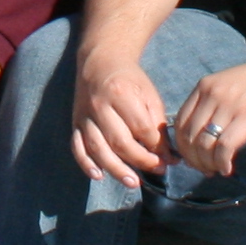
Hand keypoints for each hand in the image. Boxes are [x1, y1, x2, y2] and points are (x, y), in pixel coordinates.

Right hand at [68, 50, 171, 186]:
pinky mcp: (75, 123)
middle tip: (158, 170)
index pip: (142, 129)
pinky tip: (99, 176)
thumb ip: (156, 124)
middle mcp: (99, 105)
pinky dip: (86, 164)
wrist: (99, 62)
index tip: (170, 159)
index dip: (158, 148)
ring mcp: (84, 115)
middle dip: (141, 160)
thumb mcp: (148, 94)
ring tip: (133, 182)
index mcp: (121, 93)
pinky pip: (77, 147)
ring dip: (116, 169)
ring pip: (98, 148)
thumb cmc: (129, 80)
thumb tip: (167, 155)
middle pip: (120, 142)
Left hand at [166, 48, 245, 173]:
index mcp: (205, 86)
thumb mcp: (231, 85)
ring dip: (207, 164)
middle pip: (189, 136)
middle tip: (205, 170)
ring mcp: (228, 106)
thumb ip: (215, 103)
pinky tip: (228, 169)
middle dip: (194, 159)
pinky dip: (222, 163)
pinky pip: (224, 147)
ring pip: (204, 144)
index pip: (180, 122)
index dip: (182, 146)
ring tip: (217, 170)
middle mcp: (212, 94)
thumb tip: (205, 134)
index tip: (193, 158)